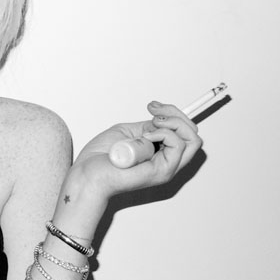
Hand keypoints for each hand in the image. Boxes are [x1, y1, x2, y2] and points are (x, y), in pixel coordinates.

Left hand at [70, 101, 202, 199]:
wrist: (86, 174)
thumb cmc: (99, 158)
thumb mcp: (127, 133)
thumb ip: (147, 128)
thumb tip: (161, 120)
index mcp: (159, 155)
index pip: (184, 133)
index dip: (174, 114)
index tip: (153, 106)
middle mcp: (166, 163)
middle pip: (193, 135)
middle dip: (177, 115)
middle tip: (154, 111)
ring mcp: (166, 168)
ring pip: (192, 140)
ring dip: (172, 123)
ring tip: (150, 125)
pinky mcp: (162, 172)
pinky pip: (177, 146)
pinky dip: (164, 133)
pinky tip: (146, 136)